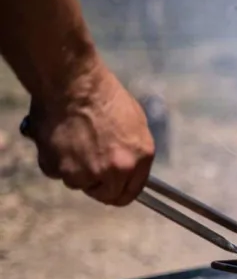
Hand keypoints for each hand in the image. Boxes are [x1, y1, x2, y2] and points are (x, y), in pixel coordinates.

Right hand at [29, 61, 154, 205]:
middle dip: (96, 183)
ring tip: (73, 142)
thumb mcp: (136, 125)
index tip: (112, 187)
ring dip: (75, 170)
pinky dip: (55, 161)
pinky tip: (59, 139)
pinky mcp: (58, 169)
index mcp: (138, 160)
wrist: (73, 84)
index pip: (130, 193)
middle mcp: (115, 172)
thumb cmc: (105, 96)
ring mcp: (85, 173)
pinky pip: (56, 172)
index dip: (119, 190)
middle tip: (88, 164)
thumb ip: (133, 153)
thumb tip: (128, 167)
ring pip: (78, 183)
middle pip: (105, 195)